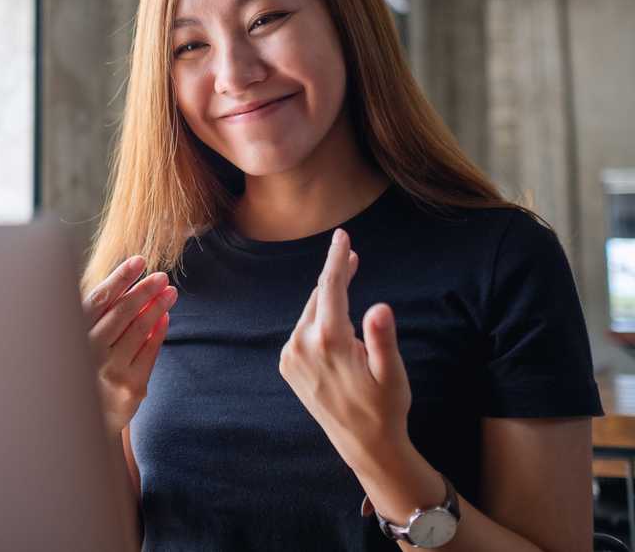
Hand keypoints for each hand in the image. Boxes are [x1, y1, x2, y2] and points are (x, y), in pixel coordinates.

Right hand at [82, 256, 176, 434]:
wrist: (81, 424)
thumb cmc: (81, 372)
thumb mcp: (79, 342)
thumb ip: (97, 317)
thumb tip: (127, 284)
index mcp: (73, 336)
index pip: (99, 300)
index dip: (120, 278)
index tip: (138, 261)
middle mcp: (89, 353)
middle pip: (122, 312)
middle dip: (144, 290)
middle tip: (161, 276)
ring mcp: (111, 371)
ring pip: (140, 330)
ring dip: (157, 306)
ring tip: (170, 292)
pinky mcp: (131, 387)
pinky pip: (150, 352)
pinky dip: (159, 331)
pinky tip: (165, 316)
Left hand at [278, 228, 411, 473]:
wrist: (363, 444)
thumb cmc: (385, 406)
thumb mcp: (392, 373)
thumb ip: (382, 339)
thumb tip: (380, 307)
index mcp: (329, 341)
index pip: (331, 287)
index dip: (338, 259)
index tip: (342, 235)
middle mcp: (302, 344)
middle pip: (320, 296)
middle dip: (337, 275)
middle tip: (354, 257)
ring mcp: (291, 356)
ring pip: (311, 313)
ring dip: (329, 300)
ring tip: (351, 297)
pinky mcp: (287, 365)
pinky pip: (304, 331)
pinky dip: (319, 322)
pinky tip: (337, 330)